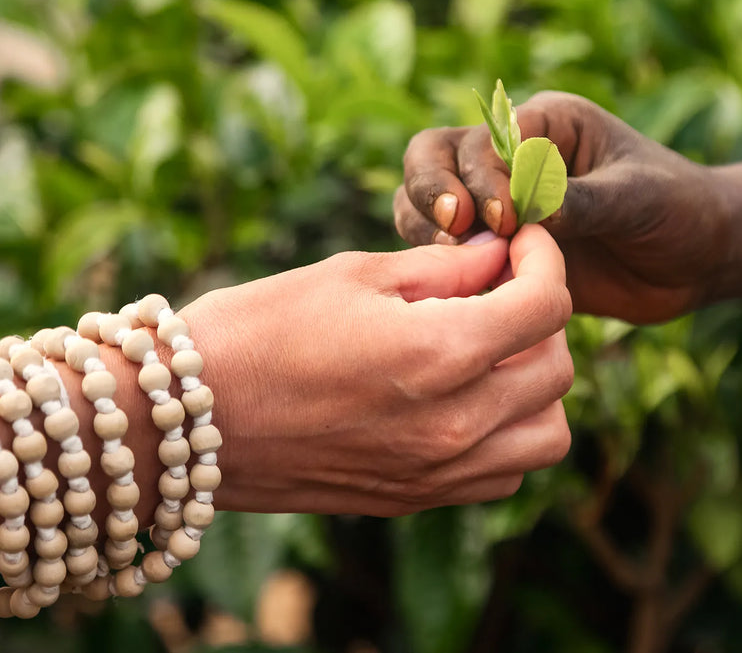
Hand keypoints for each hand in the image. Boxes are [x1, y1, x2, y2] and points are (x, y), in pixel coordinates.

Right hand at [182, 225, 573, 516]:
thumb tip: (499, 255)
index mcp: (440, 355)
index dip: (545, 258)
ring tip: (490, 350)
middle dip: (543, 316)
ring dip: (537, 386)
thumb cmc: (257, 330)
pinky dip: (509, 435)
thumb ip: (444, 268)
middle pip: (558, 369)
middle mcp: (453, 424)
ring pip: (547, 434)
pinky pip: (505, 473)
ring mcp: (437, 472)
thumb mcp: (354, 274)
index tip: (520, 240)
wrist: (183, 423)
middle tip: (499, 287)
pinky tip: (466, 400)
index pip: (548, 305)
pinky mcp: (416, 500)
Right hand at [394, 91, 727, 323]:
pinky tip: (464, 296)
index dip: (481, 176)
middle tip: (456, 230)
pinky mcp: (496, 253)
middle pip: (432, 157)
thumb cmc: (679, 211)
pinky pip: (446, 256)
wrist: (697, 261)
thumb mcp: (639, 198)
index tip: (505, 219)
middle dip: (432, 191)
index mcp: (544, 125)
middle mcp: (509, 159)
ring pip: (426, 205)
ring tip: (457, 267)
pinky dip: (443, 271)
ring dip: (429, 232)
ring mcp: (497, 206)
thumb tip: (531, 207)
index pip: (483, 137)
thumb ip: (585, 200)